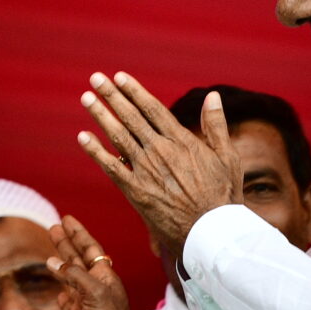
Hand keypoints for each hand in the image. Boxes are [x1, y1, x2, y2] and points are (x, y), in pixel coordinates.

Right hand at [47, 217, 140, 309]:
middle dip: (66, 243)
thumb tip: (54, 262)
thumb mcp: (96, 294)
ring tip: (48, 252)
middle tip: (54, 227)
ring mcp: (84, 304)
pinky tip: (57, 288)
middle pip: (78, 259)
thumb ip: (75, 275)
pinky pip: (65, 301)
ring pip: (69, 278)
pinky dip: (60, 292)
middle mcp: (95, 288)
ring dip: (59, 263)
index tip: (67, 219)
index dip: (79, 234)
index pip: (91, 249)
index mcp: (105, 278)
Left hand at [77, 73, 237, 262]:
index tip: (120, 77)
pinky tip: (82, 137)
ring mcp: (146, 171)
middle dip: (111, 96)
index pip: (152, 109)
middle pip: (131, 117)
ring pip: (118, 137)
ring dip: (100, 116)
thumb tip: (213, 96)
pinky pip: (111, 168)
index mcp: (182, 141)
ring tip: (86, 98)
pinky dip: (95, 151)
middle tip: (95, 78)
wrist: (212, 232)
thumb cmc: (223, 196)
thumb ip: (216, 125)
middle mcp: (161, 151)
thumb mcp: (227, 157)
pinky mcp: (136, 191)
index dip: (134, 91)